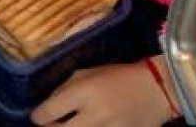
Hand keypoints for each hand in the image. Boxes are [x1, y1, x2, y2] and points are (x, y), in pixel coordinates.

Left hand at [30, 61, 176, 126]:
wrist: (157, 90)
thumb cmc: (118, 77)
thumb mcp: (87, 74)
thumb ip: (65, 89)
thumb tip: (47, 105)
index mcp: (83, 93)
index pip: (47, 113)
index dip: (38, 116)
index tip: (38, 116)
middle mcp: (94, 115)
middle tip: (52, 125)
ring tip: (71, 125)